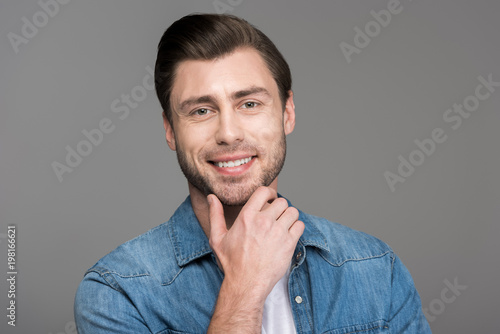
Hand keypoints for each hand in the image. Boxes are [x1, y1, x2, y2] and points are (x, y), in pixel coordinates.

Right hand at [208, 186, 304, 300]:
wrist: (246, 284)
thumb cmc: (231, 262)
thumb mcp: (217, 238)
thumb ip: (215, 215)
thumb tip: (211, 197)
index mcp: (246, 217)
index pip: (263, 191)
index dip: (269, 193)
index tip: (270, 199)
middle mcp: (263, 221)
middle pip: (281, 202)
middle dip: (279, 208)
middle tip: (276, 217)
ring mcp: (277, 232)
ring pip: (293, 212)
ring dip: (289, 217)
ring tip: (283, 225)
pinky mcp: (289, 243)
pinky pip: (300, 225)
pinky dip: (296, 228)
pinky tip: (288, 234)